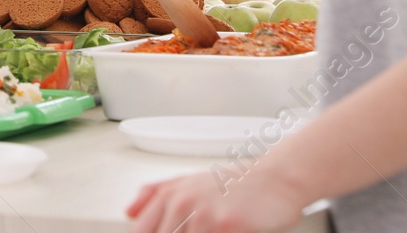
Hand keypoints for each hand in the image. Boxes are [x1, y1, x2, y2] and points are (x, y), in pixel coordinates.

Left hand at [127, 165, 309, 232]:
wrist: (276, 178)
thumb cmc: (236, 183)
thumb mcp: (190, 182)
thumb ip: (156, 194)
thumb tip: (129, 211)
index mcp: (169, 195)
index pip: (143, 230)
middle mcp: (182, 203)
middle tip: (201, 231)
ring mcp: (204, 215)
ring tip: (214, 229)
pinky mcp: (227, 225)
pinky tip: (227, 232)